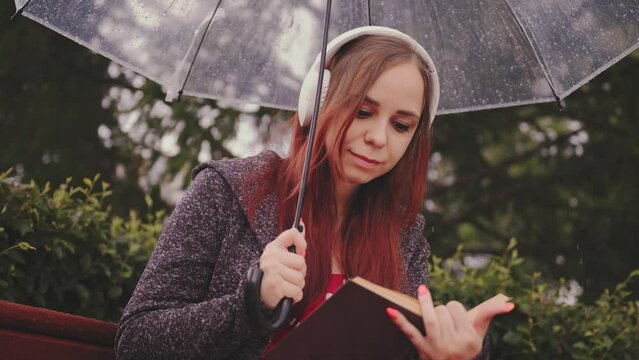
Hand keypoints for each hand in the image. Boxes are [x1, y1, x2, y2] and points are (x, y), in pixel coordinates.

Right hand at [259, 220, 306, 309]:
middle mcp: (271, 256)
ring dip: (297, 285)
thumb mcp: (281, 255)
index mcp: (274, 246)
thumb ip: (293, 241)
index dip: (301, 243)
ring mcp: (272, 270)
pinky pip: (297, 291)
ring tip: (286, 284)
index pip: (293, 233)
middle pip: (301, 262)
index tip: (299, 252)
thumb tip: (302, 224)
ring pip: (300, 278)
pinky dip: (295, 295)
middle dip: (300, 272)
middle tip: (288, 275)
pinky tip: (286, 293)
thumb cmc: (274, 273)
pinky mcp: (275, 285)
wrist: (258, 293)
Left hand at [387, 285, 513, 359]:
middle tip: (444, 320)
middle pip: (443, 311)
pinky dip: (399, 320)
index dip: (454, 308)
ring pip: (430, 318)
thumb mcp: (479, 332)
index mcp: (470, 339)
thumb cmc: (466, 345)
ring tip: (423, 292)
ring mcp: (437, 348)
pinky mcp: (422, 350)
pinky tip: (389, 309)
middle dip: (441, 309)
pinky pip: (409, 332)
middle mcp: (455, 345)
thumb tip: (509, 302)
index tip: (455, 316)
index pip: (457, 308)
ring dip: (426, 304)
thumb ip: (490, 312)